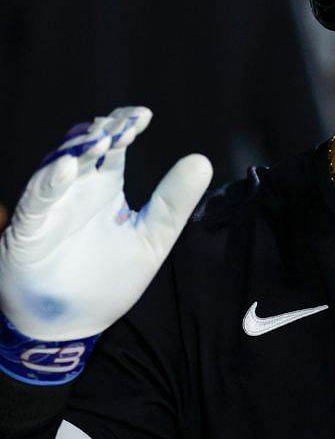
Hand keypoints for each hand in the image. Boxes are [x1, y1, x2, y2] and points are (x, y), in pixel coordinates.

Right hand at [0, 108, 209, 380]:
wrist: (73, 322)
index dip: (125, 127)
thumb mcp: (153, 238)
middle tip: (124, 122)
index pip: (115, 148)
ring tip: (100, 137)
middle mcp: (76, 190)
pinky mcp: (29, 229)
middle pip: (86, 149)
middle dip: (103, 133)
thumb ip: (174, 201)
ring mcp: (51, 206)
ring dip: (78, 150)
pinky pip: (38, 200)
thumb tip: (202, 160)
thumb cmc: (110, 278)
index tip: (143, 116)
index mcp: (105, 187)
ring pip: (59, 167)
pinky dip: (50, 182)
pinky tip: (67, 167)